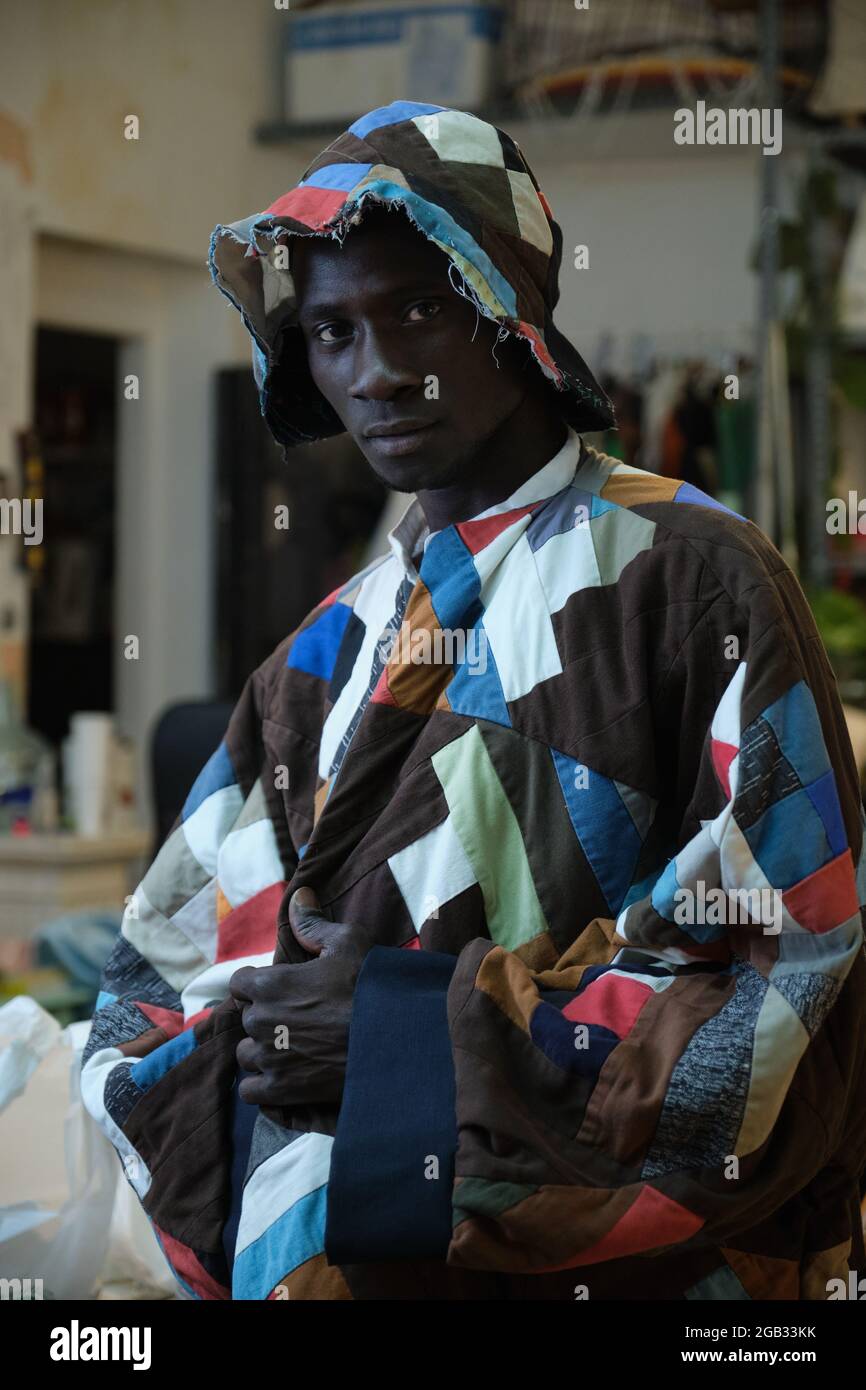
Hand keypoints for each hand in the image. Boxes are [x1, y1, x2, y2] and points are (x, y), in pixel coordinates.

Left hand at [229, 887, 371, 1107]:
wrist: (393, 1040)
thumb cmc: (370, 987)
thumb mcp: (347, 943)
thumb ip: (313, 923)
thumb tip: (299, 895)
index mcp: (270, 984)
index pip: (239, 983)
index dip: (258, 985)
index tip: (281, 990)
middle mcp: (261, 1021)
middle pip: (246, 1019)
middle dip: (265, 1018)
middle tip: (297, 1019)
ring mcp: (269, 1058)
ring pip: (246, 1055)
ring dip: (263, 1052)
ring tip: (292, 1049)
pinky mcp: (281, 1090)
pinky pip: (251, 1091)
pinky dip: (262, 1085)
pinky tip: (284, 1077)